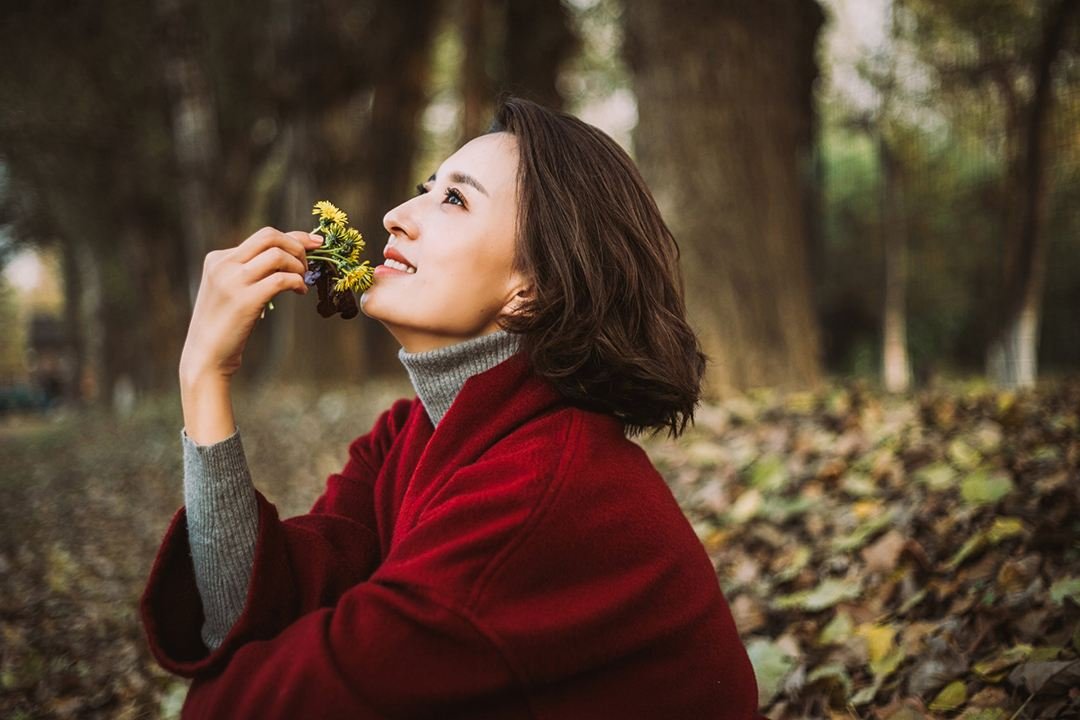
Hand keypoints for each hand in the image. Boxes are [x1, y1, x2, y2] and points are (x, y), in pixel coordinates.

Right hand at [179, 227, 322, 383]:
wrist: (206, 355)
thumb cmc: (225, 324)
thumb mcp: (232, 290)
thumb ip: (251, 271)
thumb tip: (289, 255)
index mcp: (218, 259)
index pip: (263, 236)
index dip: (294, 237)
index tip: (315, 242)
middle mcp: (223, 265)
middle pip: (270, 236)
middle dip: (298, 246)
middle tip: (308, 266)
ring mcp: (232, 281)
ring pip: (277, 255)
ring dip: (298, 266)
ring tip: (303, 281)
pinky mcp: (245, 300)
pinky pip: (281, 280)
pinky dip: (297, 282)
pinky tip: (300, 292)